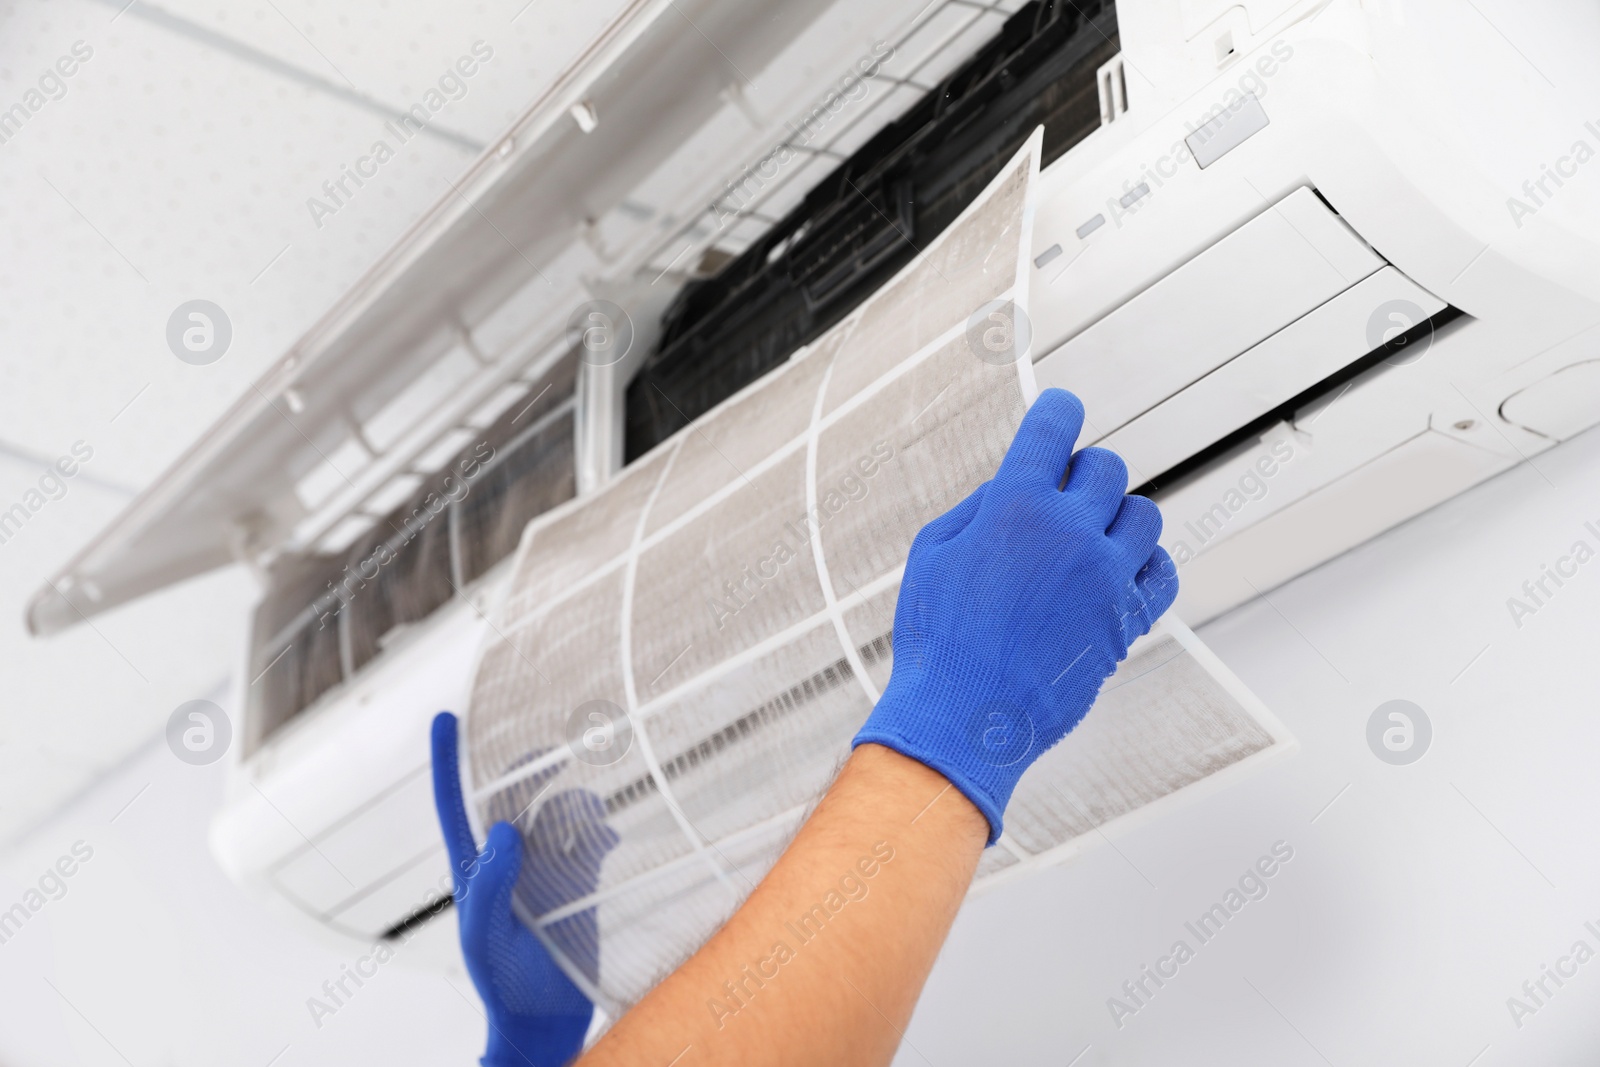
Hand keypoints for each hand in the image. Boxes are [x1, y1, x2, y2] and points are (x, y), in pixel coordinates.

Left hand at [432, 712, 617, 1066]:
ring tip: (589, 812)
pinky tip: (608, 836)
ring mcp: (542, 870)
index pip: (454, 806)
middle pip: (510, 798)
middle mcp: (507, 862)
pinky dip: (598, 830)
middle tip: (553, 748)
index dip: (448, 761)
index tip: (444, 716)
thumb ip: (490, 886)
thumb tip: (503, 828)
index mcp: (474, 870)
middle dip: (526, 769)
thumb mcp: (487, 939)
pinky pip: (587, 841)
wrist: (546, 1021)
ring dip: (571, 804)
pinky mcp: (577, 883)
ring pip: (554, 815)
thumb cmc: (504, 986)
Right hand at [852, 389, 1178, 842]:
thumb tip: (1013, 488)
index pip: (1053, 429)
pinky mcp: (1127, 620)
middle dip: (1083, 474)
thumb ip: (977, 508)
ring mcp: (1106, 577)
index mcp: (1015, 507)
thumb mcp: (933, 554)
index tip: (1062, 408)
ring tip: (1089, 539)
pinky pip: (1163, 572)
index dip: (1058, 409)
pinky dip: (1145, 564)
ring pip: (1144, 514)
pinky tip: (1118, 572)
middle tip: (1061, 498)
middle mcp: (1070, 532)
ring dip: (1118, 517)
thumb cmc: (938, 638)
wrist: (965, 716)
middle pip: (1106, 468)